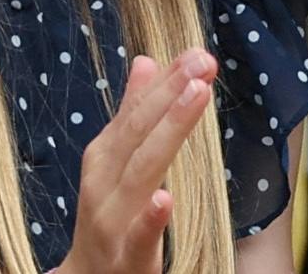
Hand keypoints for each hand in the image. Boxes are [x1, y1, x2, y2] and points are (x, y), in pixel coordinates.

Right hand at [53, 50, 217, 273]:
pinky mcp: (125, 256)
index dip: (167, 80)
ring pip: (141, 172)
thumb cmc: (107, 214)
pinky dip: (150, 217)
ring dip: (168, 131)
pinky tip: (166, 197)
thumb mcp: (117, 160)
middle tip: (204, 62)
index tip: (198, 53)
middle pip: (137, 132)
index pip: (137, 110)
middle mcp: (103, 181)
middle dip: (171, 94)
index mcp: (104, 155)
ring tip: (196, 96)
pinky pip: (138, 236)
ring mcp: (111, 219)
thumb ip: (132, 112)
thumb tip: (146, 60)